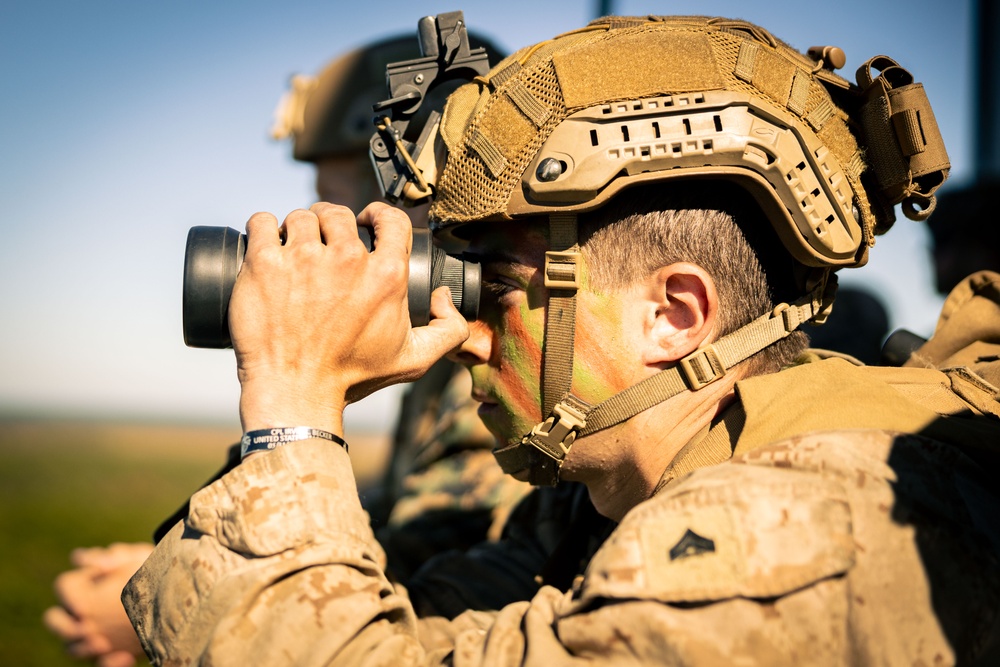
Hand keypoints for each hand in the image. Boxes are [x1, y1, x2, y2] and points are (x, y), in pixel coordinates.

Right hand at [43, 542, 152, 666]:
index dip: (70, 593)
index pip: (64, 585)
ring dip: (84, 647)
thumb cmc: (150, 568)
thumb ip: (113, 556)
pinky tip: (127, 658)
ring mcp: (91, 633)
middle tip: (86, 626)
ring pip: (72, 647)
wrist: (174, 588)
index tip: (85, 602)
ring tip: (104, 644)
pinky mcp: (110, 650)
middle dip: (65, 626)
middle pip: (55, 620)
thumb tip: (79, 558)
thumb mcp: (139, 558)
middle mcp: (80, 611)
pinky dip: (110, 663)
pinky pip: (102, 663)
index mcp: (84, 583)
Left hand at [230, 201, 468, 433]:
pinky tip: (266, 243)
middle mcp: (347, 259)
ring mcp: (303, 258)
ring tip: (292, 248)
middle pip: (338, 213)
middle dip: (330, 223)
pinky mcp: (264, 263)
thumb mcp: (414, 361)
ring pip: (300, 217)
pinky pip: (261, 221)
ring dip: (296, 228)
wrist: (296, 391)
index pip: (390, 219)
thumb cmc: (351, 377)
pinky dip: (262, 227)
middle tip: (320, 242)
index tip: (365, 221)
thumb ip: (448, 332)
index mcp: (386, 275)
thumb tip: (443, 297)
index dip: (377, 214)